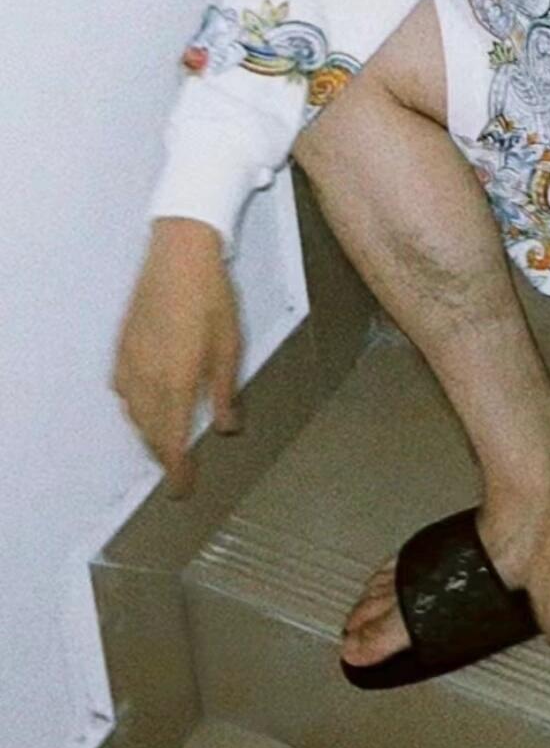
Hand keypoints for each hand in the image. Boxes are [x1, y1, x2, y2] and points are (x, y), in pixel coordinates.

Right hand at [112, 218, 241, 497]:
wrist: (179, 256)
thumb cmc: (211, 298)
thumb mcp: (230, 346)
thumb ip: (225, 392)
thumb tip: (227, 428)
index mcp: (176, 383)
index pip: (171, 442)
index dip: (177, 471)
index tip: (182, 490)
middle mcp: (147, 378)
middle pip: (150, 432)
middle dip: (163, 455)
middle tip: (179, 468)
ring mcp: (130, 361)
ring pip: (133, 414)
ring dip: (149, 433)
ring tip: (165, 441)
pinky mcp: (122, 346)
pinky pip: (123, 390)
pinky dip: (134, 407)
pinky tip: (145, 403)